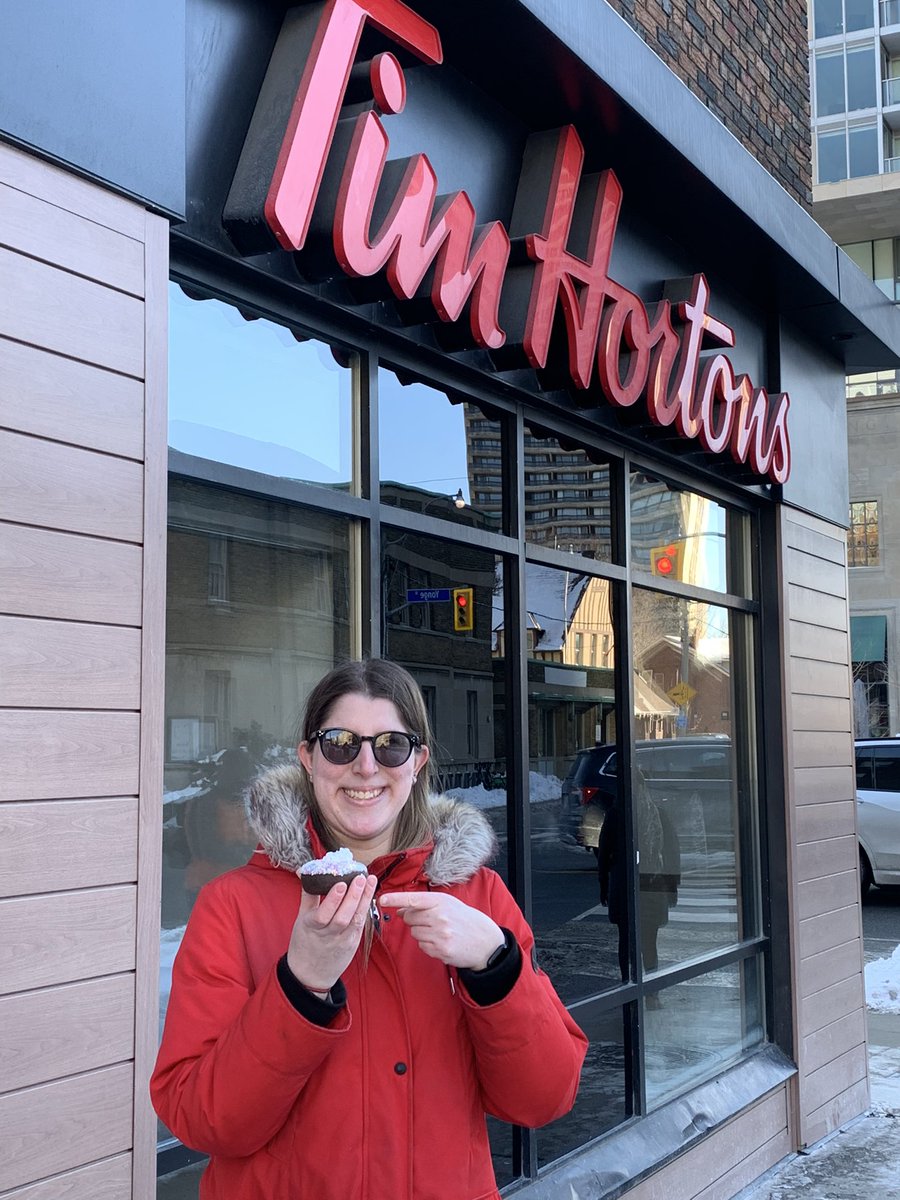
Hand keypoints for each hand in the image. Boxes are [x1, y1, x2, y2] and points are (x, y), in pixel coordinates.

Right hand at [287, 873, 377, 992]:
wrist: (310, 975)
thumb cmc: (304, 942)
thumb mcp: (300, 919)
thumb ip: (307, 895)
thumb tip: (304, 871)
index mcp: (311, 927)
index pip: (323, 914)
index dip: (333, 899)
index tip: (341, 883)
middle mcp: (328, 935)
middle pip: (343, 916)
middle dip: (353, 896)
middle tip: (360, 877)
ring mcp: (343, 941)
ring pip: (355, 920)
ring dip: (364, 900)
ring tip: (370, 881)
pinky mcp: (353, 944)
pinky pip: (360, 925)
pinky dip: (365, 910)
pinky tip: (370, 895)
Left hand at [379, 891, 504, 970]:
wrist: (485, 941)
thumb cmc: (465, 919)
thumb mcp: (448, 905)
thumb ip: (424, 905)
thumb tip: (401, 910)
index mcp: (441, 901)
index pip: (413, 899)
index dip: (395, 899)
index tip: (381, 899)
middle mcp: (439, 917)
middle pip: (409, 918)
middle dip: (413, 920)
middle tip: (429, 920)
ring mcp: (440, 934)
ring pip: (414, 933)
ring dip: (422, 933)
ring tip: (439, 931)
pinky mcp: (440, 950)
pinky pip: (422, 946)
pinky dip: (428, 944)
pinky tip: (441, 941)